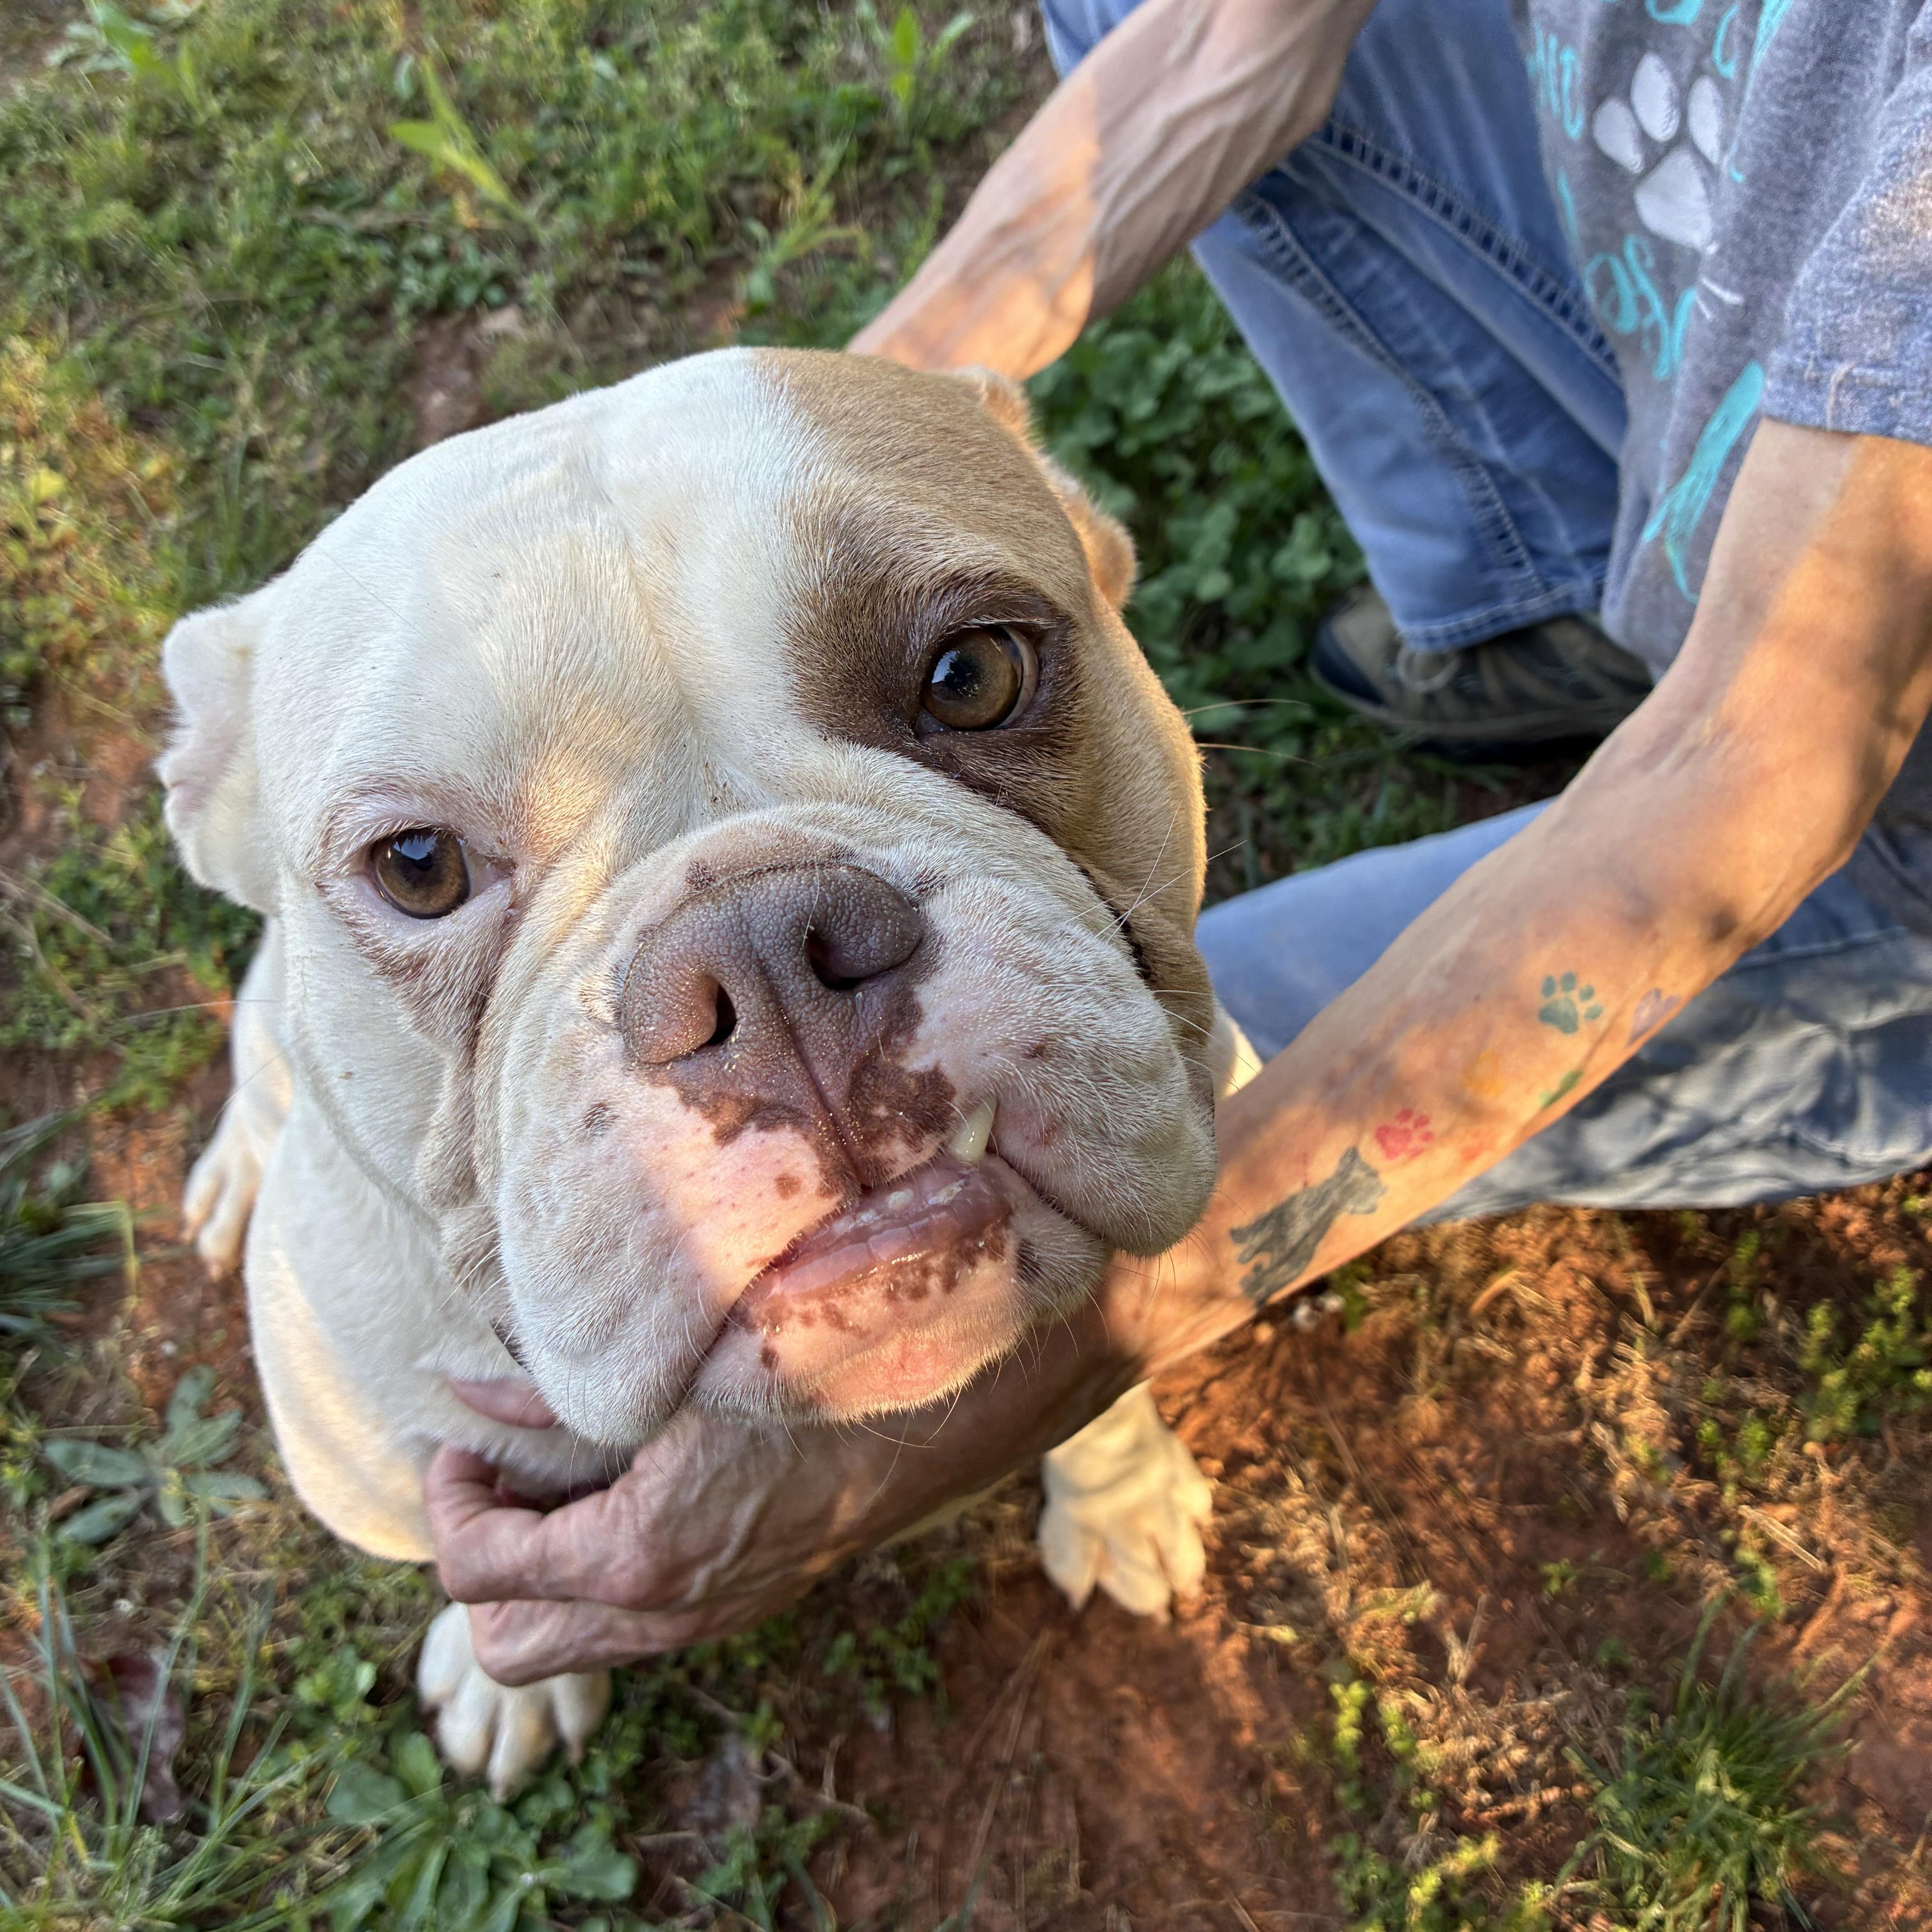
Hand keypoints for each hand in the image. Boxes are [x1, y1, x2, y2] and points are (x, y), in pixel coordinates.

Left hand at [425, 1280, 1165, 1683]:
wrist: (945, 1393)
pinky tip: (626, 1495)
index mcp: (642, 1550)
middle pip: (508, 1651)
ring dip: (539, 1584)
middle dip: (479, 1564)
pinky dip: (602, 1581)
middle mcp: (672, 1608)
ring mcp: (715, 1617)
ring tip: (554, 1490)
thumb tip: (458, 1381)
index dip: (449, 1502)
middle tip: (495, 1479)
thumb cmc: (808, 1353)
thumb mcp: (669, 1360)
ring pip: (575, 1651)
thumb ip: (556, 1380)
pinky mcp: (749, 1602)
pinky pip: (639, 1627)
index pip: (478, 1570)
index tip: (460, 1442)